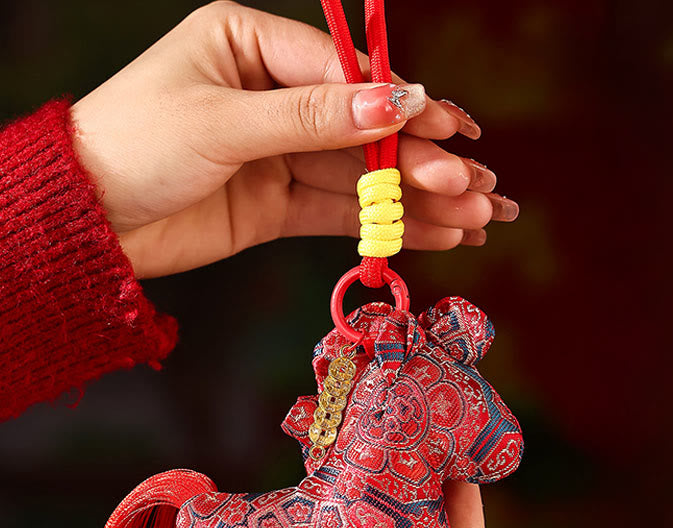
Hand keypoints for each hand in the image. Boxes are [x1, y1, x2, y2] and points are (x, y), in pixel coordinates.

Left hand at [69, 1, 518, 279]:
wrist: (88, 222)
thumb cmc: (135, 144)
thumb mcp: (223, 122)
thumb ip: (310, 117)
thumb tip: (394, 103)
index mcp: (251, 45)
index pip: (345, 74)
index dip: (402, 105)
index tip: (453, 130)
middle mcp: (272, 96)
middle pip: (365, 129)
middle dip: (424, 161)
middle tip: (480, 187)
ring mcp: (278, 154)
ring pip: (362, 177)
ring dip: (420, 200)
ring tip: (479, 217)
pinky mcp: (276, 204)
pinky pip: (341, 212)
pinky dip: (385, 226)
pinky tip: (435, 234)